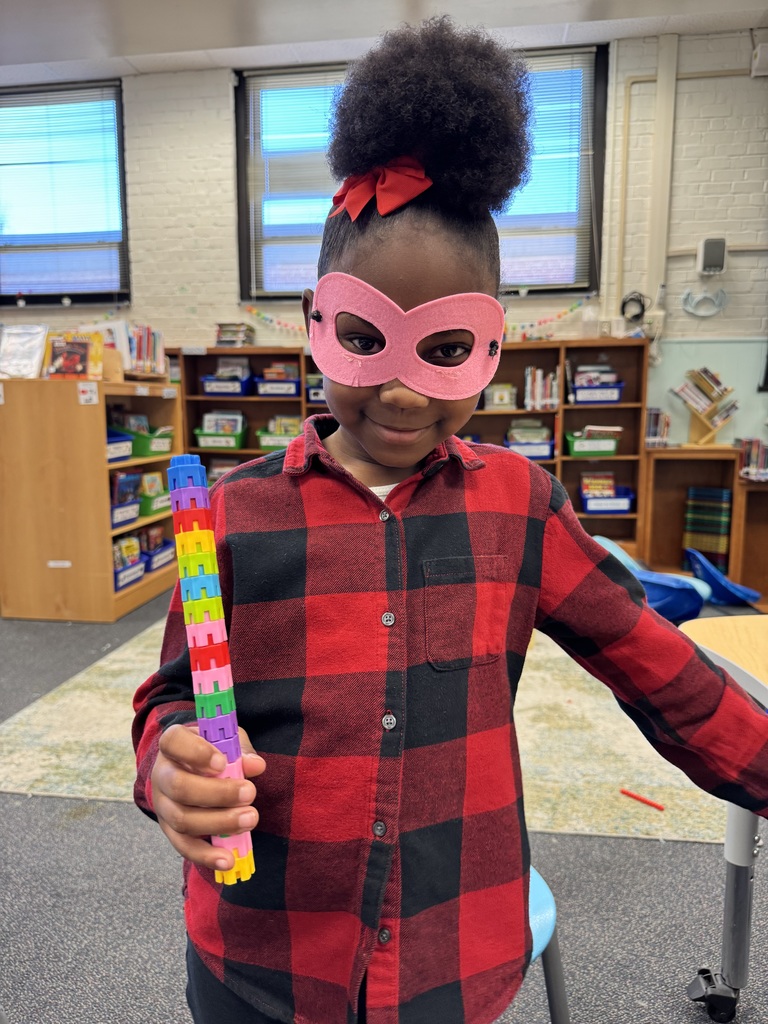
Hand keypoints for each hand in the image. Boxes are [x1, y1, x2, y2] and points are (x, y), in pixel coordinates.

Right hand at [151, 723, 265, 872]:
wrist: (190, 768)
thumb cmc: (212, 750)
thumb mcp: (226, 741)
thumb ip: (240, 751)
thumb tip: (255, 766)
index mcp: (172, 744)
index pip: (173, 742)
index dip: (196, 753)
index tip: (223, 762)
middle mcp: (161, 774)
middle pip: (179, 786)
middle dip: (217, 793)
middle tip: (250, 793)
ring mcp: (162, 805)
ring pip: (183, 819)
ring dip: (219, 822)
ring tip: (250, 819)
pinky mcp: (170, 830)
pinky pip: (184, 846)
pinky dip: (206, 856)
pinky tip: (228, 860)